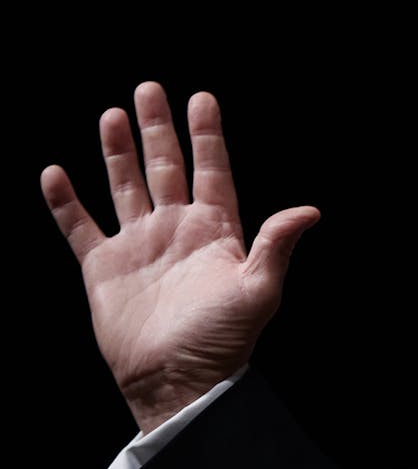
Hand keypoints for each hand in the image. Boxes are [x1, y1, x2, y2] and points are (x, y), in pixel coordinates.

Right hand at [40, 81, 319, 432]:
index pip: (212, 169)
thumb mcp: (259, 290)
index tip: (201, 97)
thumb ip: (276, 245)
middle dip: (157, 129)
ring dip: (117, 152)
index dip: (206, 134)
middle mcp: (176, 230)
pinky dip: (66, 202)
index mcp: (216, 230)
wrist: (176, 380)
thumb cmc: (223, 339)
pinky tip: (55, 174)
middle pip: (166, 167)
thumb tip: (310, 210)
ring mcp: (139, 246)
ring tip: (111, 114)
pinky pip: (80, 227)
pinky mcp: (104, 268)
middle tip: (149, 88)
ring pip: (125, 186)